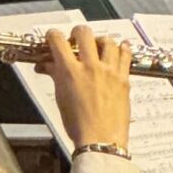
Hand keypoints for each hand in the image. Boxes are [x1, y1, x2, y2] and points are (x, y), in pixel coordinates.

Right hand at [39, 24, 132, 152]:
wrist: (100, 140)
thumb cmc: (79, 125)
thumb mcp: (60, 98)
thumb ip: (55, 76)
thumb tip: (48, 66)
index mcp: (70, 72)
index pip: (58, 41)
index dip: (53, 35)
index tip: (54, 37)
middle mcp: (91, 67)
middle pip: (84, 33)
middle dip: (77, 33)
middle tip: (76, 39)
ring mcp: (109, 72)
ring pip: (107, 40)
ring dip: (100, 40)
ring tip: (98, 45)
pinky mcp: (124, 79)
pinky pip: (125, 55)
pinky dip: (122, 48)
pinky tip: (120, 48)